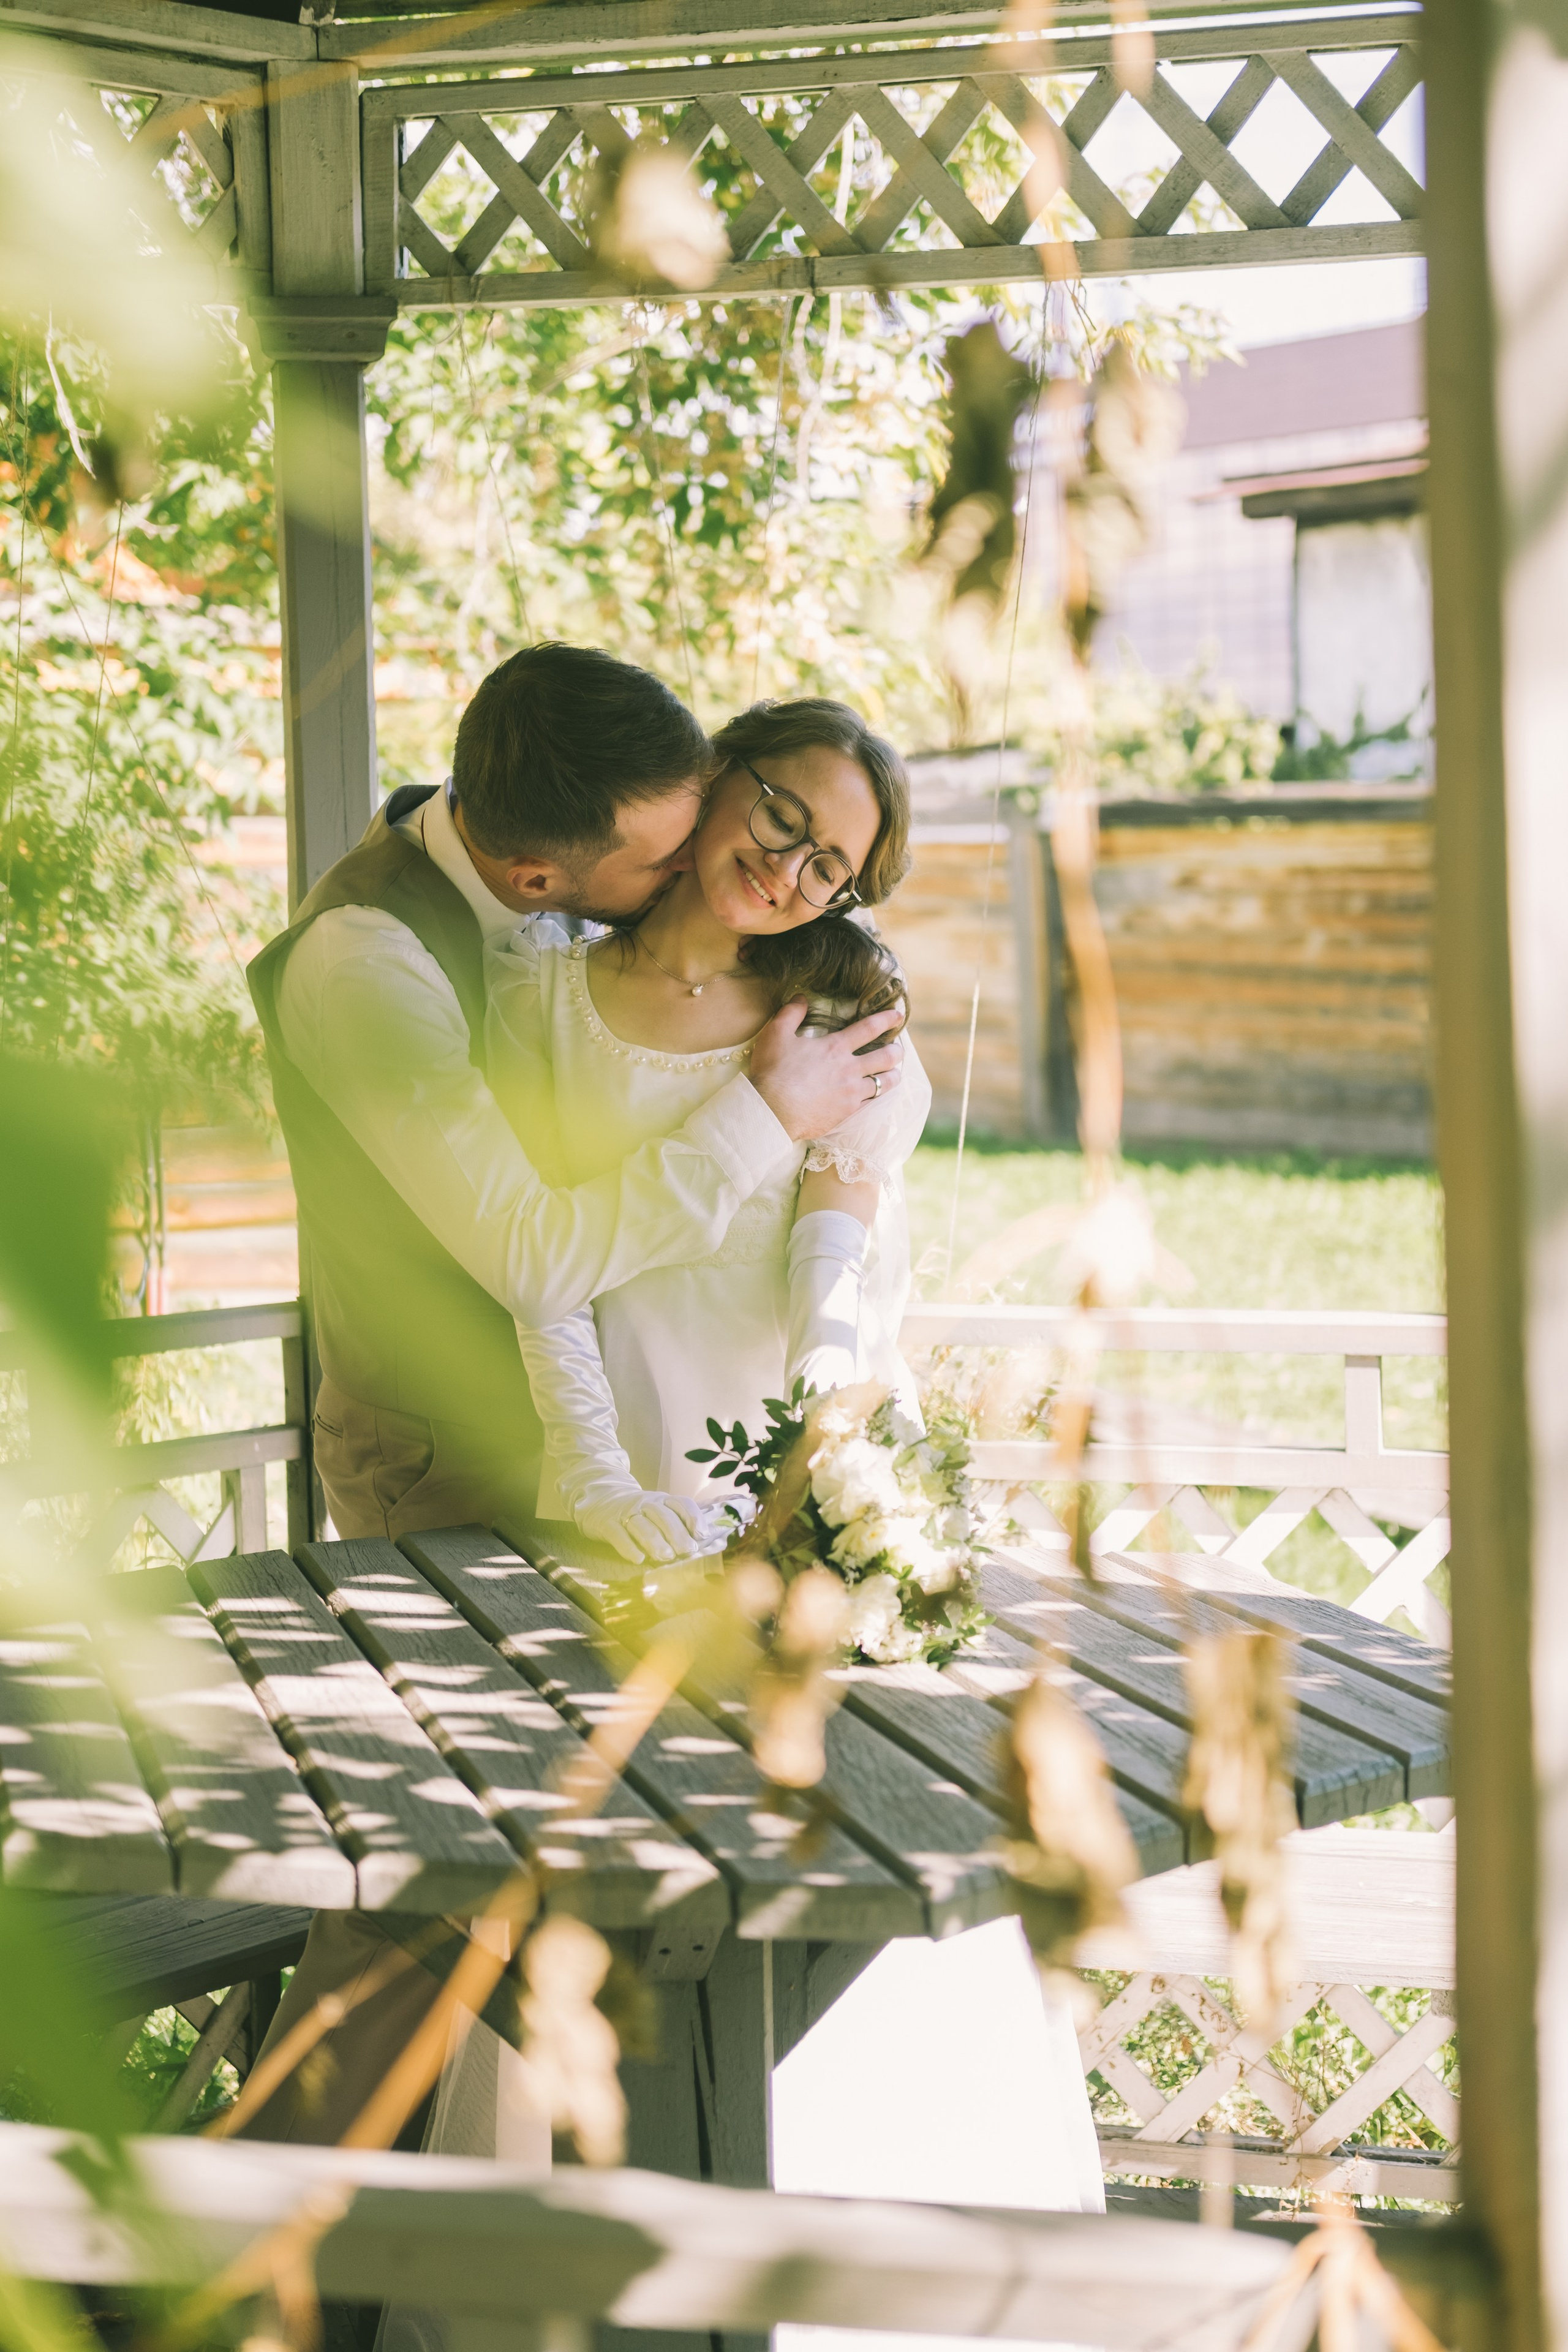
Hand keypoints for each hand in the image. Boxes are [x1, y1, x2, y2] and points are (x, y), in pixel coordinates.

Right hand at [577, 1487, 726, 1563]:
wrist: (599, 1498)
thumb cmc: (637, 1511)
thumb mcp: (657, 1510)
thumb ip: (676, 1523)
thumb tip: (701, 1544)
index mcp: (661, 1500)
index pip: (681, 1503)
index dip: (693, 1517)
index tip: (702, 1535)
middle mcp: (645, 1503)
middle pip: (663, 1516)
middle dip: (677, 1533)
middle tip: (686, 1551)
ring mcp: (624, 1512)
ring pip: (641, 1525)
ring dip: (655, 1541)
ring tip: (666, 1557)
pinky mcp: (606, 1524)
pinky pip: (618, 1535)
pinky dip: (628, 1547)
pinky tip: (638, 1559)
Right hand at [748, 1001, 905, 1140]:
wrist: (773, 1110)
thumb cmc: (773, 1070)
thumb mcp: (776, 1033)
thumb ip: (791, 1013)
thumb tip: (801, 998)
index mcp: (835, 1047)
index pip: (869, 1028)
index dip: (887, 1019)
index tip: (898, 1016)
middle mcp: (849, 1068)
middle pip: (886, 1057)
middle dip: (897, 1051)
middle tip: (899, 1049)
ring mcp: (851, 1093)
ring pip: (884, 1083)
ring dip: (893, 1076)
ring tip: (895, 1074)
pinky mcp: (847, 1113)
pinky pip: (871, 1104)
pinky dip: (877, 1098)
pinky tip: (876, 1097)